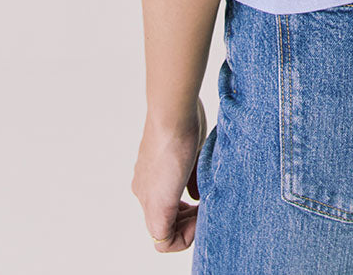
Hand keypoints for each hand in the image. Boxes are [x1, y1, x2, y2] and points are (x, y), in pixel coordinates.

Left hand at [133, 97, 207, 251]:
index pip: (165, 206)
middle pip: (165, 222)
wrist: (172, 114)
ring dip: (187, 228)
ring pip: (164, 232)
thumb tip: (196, 197)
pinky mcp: (156, 207)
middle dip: (188, 222)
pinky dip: (184, 236)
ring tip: (205, 211)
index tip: (203, 201)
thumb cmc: (184, 121)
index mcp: (151, 177)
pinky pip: (164, 240)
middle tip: (207, 209)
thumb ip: (191, 178)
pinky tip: (201, 216)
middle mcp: (145, 191)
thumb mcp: (191, 151)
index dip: (186, 212)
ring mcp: (147, 199)